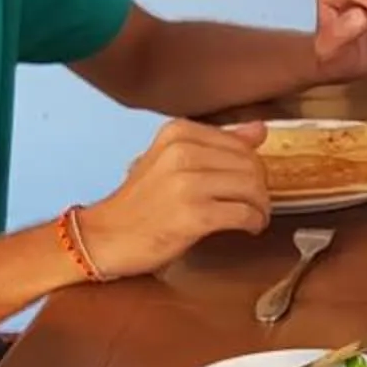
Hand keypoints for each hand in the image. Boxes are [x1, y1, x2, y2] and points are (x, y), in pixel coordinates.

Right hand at [78, 118, 273, 277]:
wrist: (105, 236)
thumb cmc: (140, 202)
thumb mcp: (172, 160)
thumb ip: (216, 144)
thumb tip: (260, 129)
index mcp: (177, 133)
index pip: (240, 143)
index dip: (253, 166)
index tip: (250, 183)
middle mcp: (182, 152)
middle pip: (250, 165)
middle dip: (260, 188)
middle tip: (255, 204)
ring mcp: (187, 184)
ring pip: (251, 188)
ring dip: (261, 206)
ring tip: (254, 217)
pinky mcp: (194, 215)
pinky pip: (244, 214)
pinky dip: (254, 222)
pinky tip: (249, 227)